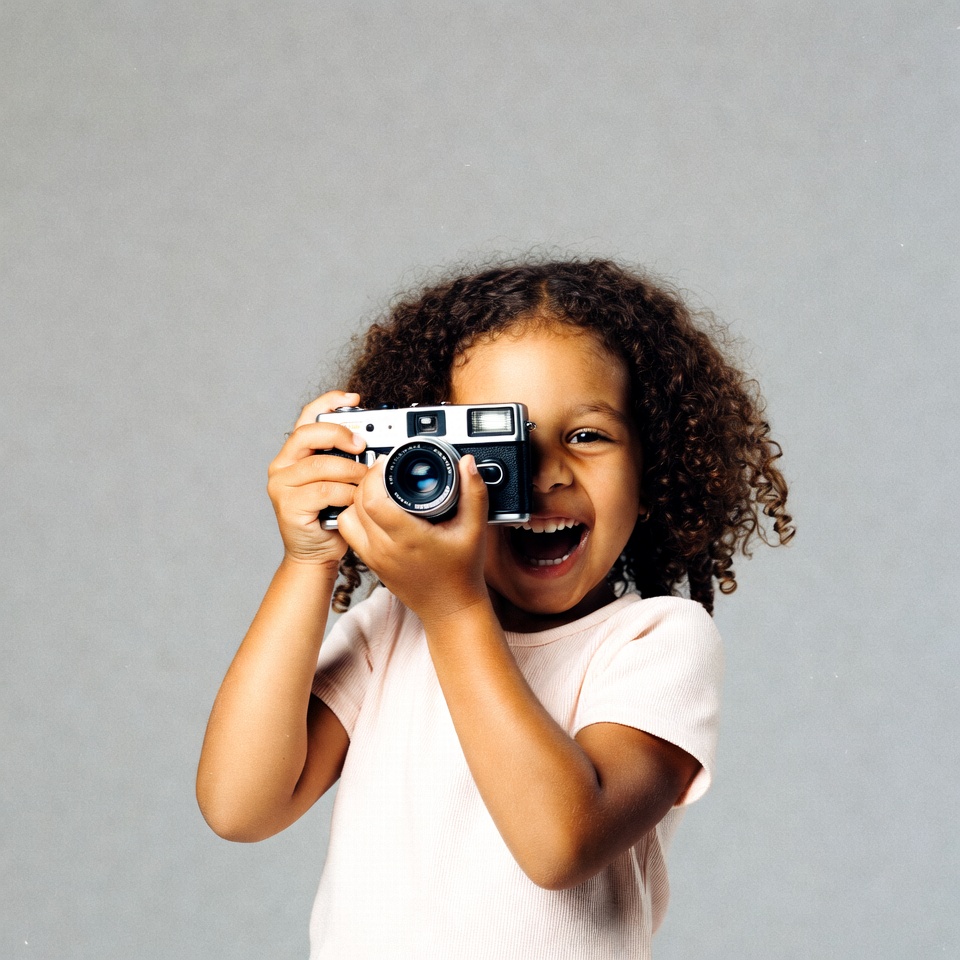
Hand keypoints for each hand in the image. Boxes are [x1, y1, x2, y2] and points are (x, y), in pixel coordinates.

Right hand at [266, 391, 370, 566]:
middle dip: (340, 434)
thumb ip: (347, 459)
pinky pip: (323, 490)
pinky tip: (355, 499)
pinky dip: (345, 493)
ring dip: (350, 470)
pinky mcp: (287, 504)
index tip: (353, 397)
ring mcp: (281, 484)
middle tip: (363, 445)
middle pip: (309, 434)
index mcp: (296, 452)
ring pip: (320, 465)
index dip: (329, 402)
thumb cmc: (331, 514)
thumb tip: (374, 440)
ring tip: (366, 479)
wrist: (316, 553)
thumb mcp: (341, 480)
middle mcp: (283, 464)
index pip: (307, 416)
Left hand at [337, 453, 490, 622]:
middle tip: (385, 470)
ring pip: (348, 517)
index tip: (388, 462)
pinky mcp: (370, 564)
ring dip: (358, 498)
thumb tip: (468, 464)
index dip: (376, 474)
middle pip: (357, 503)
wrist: (450, 608)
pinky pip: (350, 532)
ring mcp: (374, 558)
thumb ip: (474, 493)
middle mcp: (385, 549)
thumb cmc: (462, 572)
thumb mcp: (475, 529)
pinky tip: (375, 510)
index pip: (373, 500)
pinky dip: (356, 516)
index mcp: (408, 539)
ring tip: (379, 489)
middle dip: (367, 480)